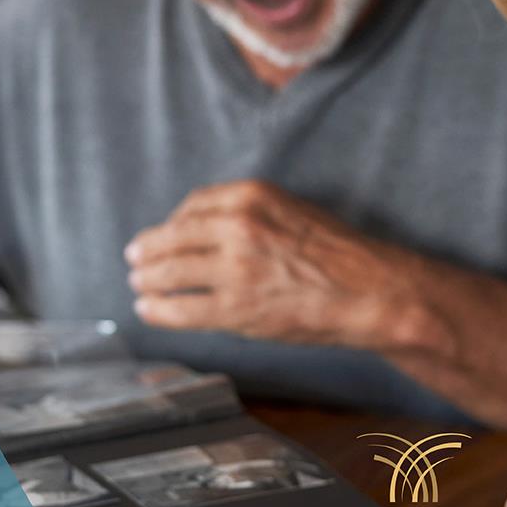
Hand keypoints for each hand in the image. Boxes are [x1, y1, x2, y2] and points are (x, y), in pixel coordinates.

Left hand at [124, 180, 410, 348]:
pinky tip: (148, 310)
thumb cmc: (337, 254)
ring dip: (146, 280)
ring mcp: (235, 269)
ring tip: (138, 285)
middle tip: (134, 259)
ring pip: (169, 273)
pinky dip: (157, 310)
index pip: (191, 206)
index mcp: (250, 196)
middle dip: (146, 251)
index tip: (163, 233)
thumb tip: (195, 227)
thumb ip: (244, 213)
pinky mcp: (236, 308)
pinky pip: (181, 309)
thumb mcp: (289, 210)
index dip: (171, 223)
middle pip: (171, 238)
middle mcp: (237, 227)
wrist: (373, 292)